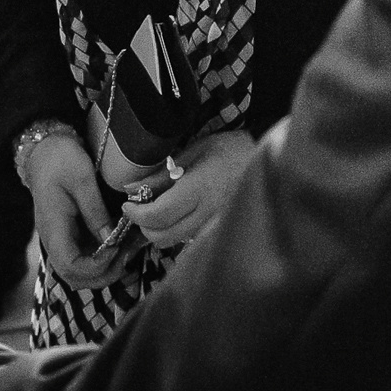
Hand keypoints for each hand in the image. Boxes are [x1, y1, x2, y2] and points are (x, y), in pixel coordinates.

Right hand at [24, 131, 136, 289]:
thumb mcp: (82, 179)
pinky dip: (105, 257)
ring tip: (130, 248)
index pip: (70, 266)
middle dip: (105, 274)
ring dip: (107, 268)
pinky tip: (124, 242)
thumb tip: (110, 240)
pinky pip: (86, 257)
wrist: (44, 150)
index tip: (116, 248)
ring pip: (81, 272)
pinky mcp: (70, 235)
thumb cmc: (61, 160)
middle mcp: (54, 240)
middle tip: (129, 253)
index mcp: (53, 228)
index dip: (96, 266)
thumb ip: (96, 211)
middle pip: (75, 277)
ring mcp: (61, 240)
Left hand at [122, 130, 256, 249]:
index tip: (128, 204)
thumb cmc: (227, 149)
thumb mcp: (191, 152)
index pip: (158, 215)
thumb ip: (159, 175)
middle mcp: (207, 212)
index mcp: (199, 190)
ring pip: (174, 241)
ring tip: (159, 209)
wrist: (262, 157)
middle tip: (141, 207)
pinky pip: (188, 239)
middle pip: (162, 236)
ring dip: (159, 230)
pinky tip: (178, 214)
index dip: (136, 214)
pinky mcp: (218, 228)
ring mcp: (214, 224)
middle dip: (145, 225)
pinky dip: (175, 231)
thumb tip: (129, 189)